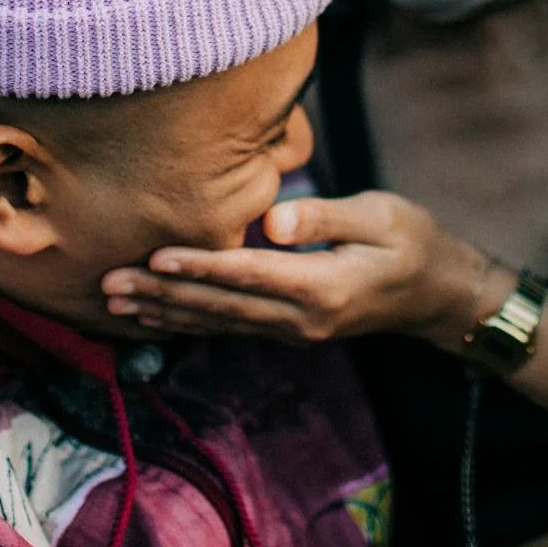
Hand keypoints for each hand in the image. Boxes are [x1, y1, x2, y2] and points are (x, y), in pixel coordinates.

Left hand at [101, 191, 501, 351]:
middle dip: (161, 293)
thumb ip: (326, 216)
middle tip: (107, 284)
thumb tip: (275, 221)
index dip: (199, 265)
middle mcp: (301, 318)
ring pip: (217, 322)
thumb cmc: (414, 243)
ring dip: (164, 312)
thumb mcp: (381, 217)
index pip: (249, 275)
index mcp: (322, 287)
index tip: (154, 256)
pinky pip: (228, 327)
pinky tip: (155, 315)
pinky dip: (186, 320)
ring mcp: (293, 330)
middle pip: (220, 305)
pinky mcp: (288, 329)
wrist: (440, 296)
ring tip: (114, 303)